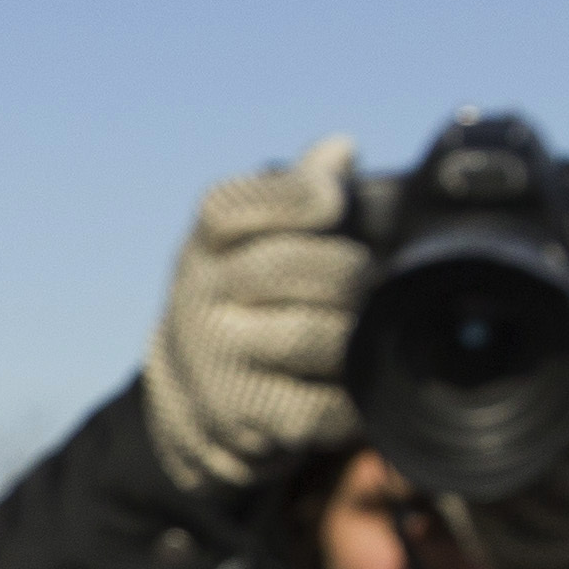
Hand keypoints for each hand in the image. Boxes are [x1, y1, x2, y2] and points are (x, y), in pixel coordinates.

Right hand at [142, 136, 372, 501]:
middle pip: (282, 269)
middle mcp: (200, 300)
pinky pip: (319, 406)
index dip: (287, 199)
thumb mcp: (258, 240)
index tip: (333, 199)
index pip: (229, 209)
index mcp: (206, 246)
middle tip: (368, 279)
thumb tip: (339, 148)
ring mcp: (217, 363)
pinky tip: (361, 380)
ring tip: (368, 329)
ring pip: (309, 336)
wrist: (201, 395)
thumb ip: (299, 191)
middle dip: (344, 271)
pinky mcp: (243, 420)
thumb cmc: (254, 298)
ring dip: (353, 333)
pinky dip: (352, 396)